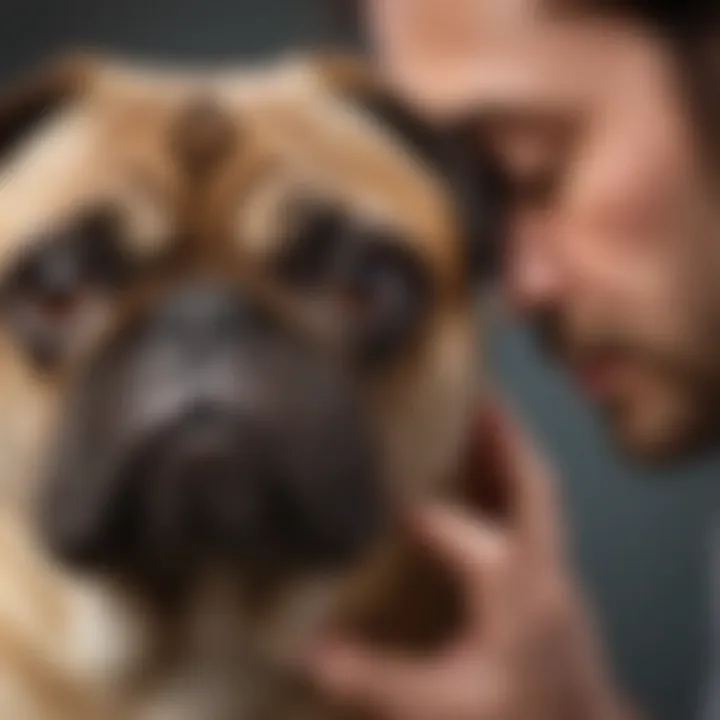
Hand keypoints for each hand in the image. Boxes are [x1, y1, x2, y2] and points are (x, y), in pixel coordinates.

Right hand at [308, 407, 635, 719]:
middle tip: (474, 390)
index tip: (379, 488)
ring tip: (484, 407)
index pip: (461, 533)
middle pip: (533, 483)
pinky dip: (518, 474)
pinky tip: (493, 464)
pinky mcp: (555, 573)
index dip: (420, 511)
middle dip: (504, 434)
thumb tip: (309, 650)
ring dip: (514, 445)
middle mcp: (542, 568)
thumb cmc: (516, 717)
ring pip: (542, 488)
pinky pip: (540, 507)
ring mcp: (556, 567)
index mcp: (512, 592)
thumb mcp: (441, 706)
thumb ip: (375, 677)